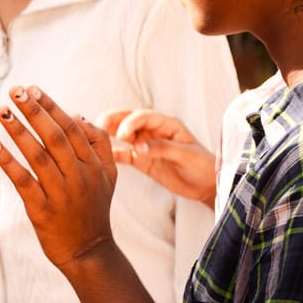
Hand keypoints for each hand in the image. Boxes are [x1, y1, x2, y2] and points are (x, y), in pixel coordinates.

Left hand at [0, 85, 118, 269]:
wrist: (89, 252)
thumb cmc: (93, 209)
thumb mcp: (107, 177)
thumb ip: (99, 145)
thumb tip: (77, 114)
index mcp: (94, 165)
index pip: (71, 128)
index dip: (51, 107)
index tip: (32, 88)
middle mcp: (80, 177)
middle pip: (55, 137)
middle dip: (35, 111)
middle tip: (15, 91)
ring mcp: (61, 193)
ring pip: (38, 155)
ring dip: (18, 130)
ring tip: (1, 111)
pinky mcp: (42, 209)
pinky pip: (23, 180)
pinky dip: (7, 160)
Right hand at [99, 109, 215, 205]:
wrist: (207, 185)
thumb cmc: (203, 166)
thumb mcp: (186, 155)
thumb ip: (162, 149)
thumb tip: (138, 147)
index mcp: (167, 124)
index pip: (143, 116)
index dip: (130, 122)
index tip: (121, 134)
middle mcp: (153, 131)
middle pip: (128, 119)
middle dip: (112, 120)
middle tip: (99, 126)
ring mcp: (146, 145)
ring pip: (123, 134)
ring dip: (109, 133)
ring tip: (95, 136)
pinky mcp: (142, 160)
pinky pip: (124, 154)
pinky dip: (113, 153)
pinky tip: (103, 155)